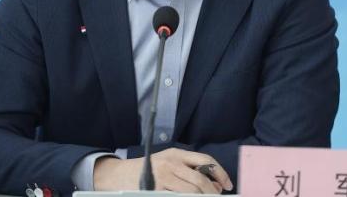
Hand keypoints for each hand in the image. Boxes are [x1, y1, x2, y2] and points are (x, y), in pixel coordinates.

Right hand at [93, 147, 232, 193]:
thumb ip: (188, 169)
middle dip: (213, 193)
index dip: (220, 173)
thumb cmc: (147, 170)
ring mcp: (163, 178)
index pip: (205, 160)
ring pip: (192, 192)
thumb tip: (214, 184)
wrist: (119, 176)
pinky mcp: (155, 190)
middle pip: (200, 180)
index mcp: (176, 154)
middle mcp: (171, 163)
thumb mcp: (167, 162)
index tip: (228, 185)